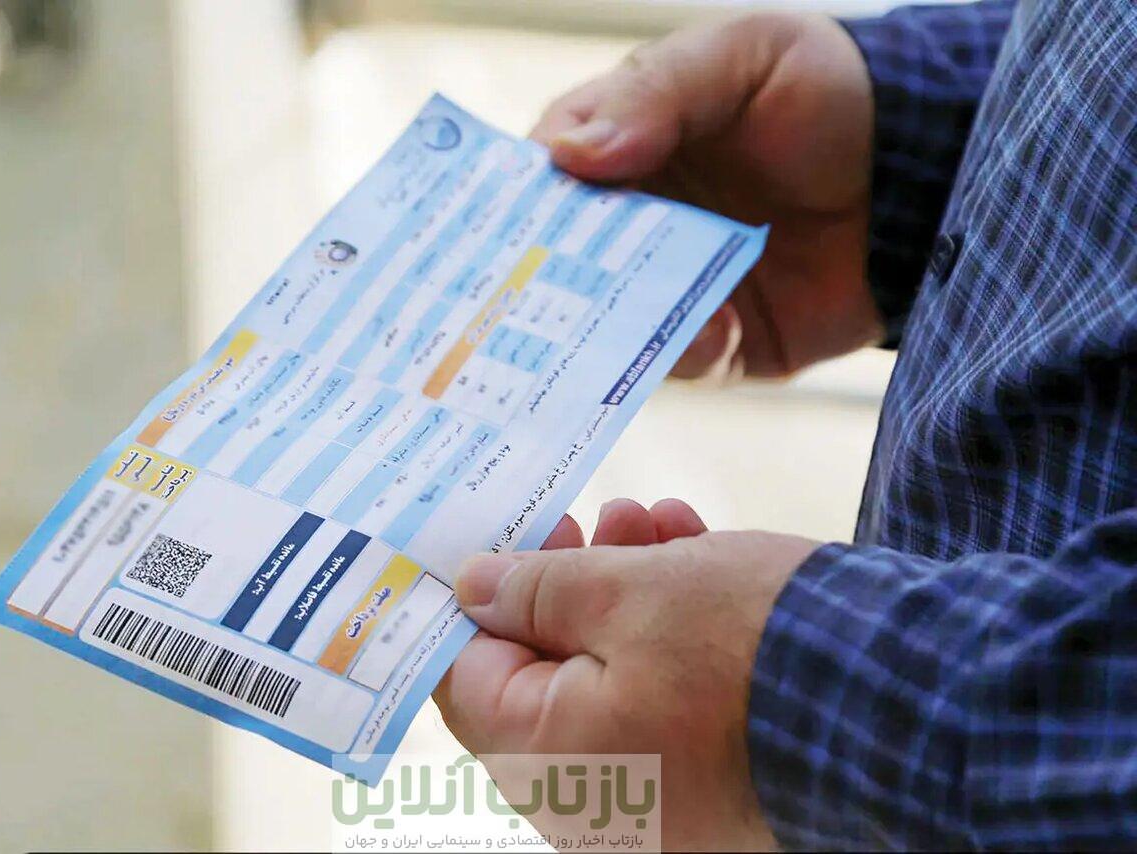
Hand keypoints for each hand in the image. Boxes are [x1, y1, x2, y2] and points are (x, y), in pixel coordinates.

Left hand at [433, 500, 819, 850]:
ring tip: (655, 522)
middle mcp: (594, 804)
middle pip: (544, 677)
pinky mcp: (712, 788)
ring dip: (624, 594)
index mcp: (551, 766)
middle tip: (592, 520)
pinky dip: (669, 637)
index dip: (476, 600)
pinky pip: (662, 706)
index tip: (499, 541)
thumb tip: (474, 587)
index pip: (468, 679)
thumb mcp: (630, 591)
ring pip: (609, 680)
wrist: (909, 705)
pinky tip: (694, 562)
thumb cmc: (756, 647)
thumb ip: (537, 589)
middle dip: (567, 583)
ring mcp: (656, 803)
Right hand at [532, 13, 882, 379]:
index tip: (510, 211)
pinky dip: (678, 351)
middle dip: (536, 272)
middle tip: (515, 290)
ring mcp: (669, 284)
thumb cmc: (825, 95)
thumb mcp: (740, 58)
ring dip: (599, 322)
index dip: (522, 190)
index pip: (548, 168)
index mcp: (624, 142)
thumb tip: (569, 156)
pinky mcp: (714, 341)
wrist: (925, 178)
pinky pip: (675, 359)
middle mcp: (634, 219)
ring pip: (604, 316)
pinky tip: (705, 329)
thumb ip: (657, 94)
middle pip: (558, 253)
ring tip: (607, 319)